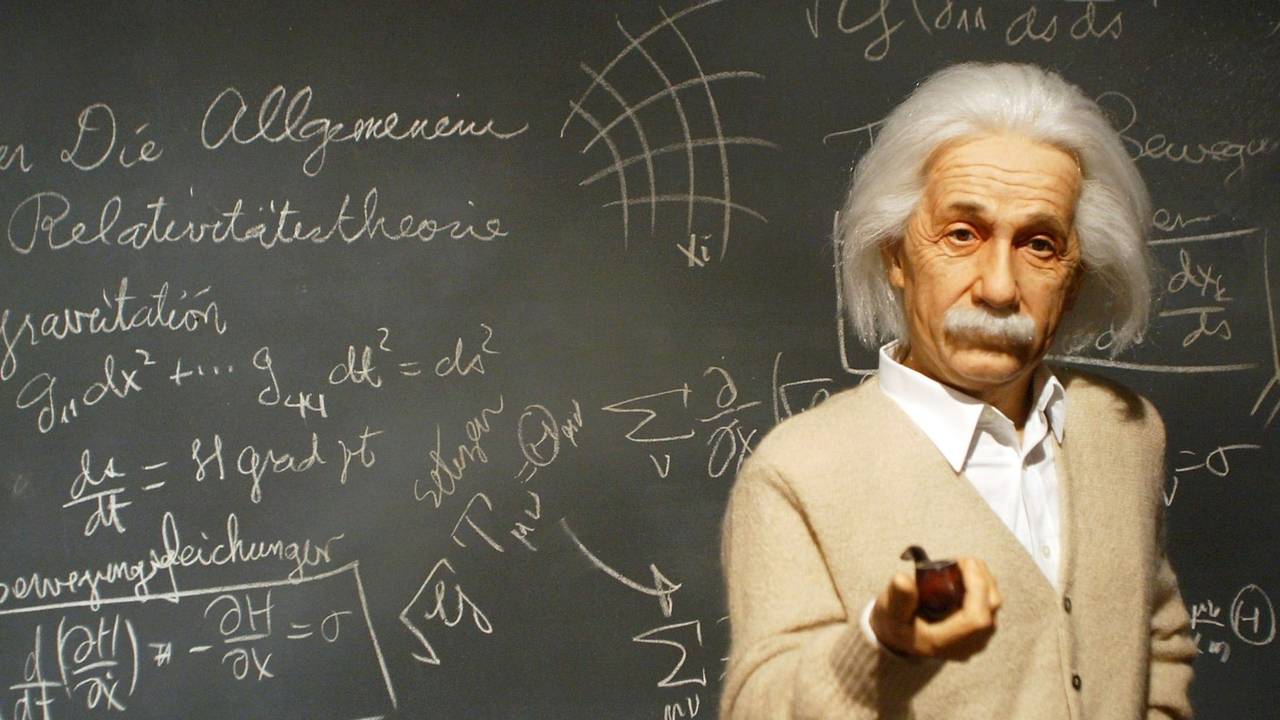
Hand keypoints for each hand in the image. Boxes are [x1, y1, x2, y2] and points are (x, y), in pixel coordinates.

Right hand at [869, 556, 1002, 660]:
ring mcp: (975, 641)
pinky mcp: (978, 633)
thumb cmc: (895, 623)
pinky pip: (990, 607)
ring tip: (964, 565)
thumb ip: (898, 597)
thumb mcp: (890, 611)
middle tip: (962, 560)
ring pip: (993, 607)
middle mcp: (966, 645)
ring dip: (984, 581)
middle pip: (990, 609)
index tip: (963, 563)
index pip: (976, 618)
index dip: (977, 587)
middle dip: (982, 578)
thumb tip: (903, 578)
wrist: (899, 640)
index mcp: (944, 642)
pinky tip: (968, 576)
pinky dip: (983, 588)